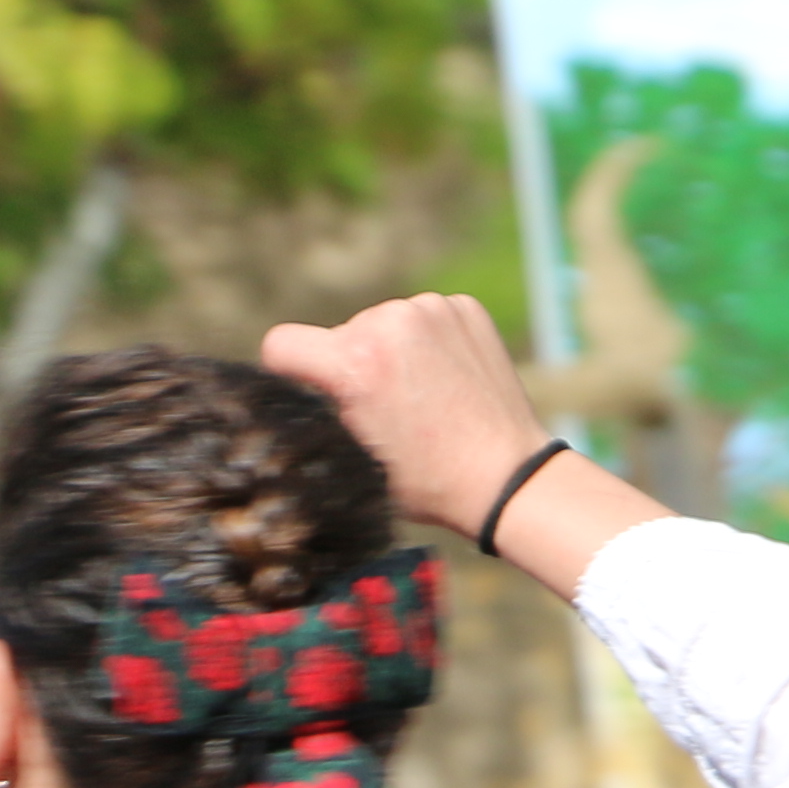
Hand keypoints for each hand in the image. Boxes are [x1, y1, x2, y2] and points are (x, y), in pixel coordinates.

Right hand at [256, 294, 555, 543]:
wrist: (506, 476)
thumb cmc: (427, 481)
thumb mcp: (353, 456)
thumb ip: (325, 409)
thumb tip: (307, 386)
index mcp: (355, 363)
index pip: (282, 344)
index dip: (287, 371)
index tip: (308, 389)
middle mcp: (389, 322)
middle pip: (341, 335)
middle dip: (355, 366)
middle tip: (388, 411)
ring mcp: (431, 309)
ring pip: (384, 325)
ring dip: (392, 353)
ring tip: (423, 398)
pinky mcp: (463, 307)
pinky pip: (423, 319)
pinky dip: (428, 344)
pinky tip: (448, 381)